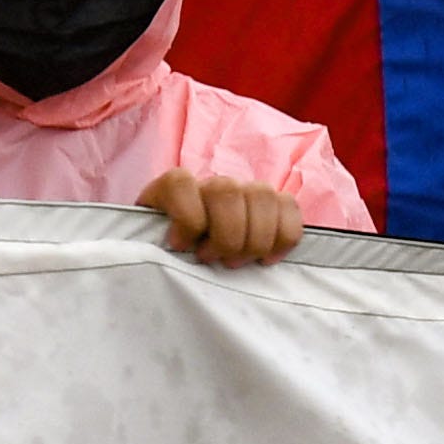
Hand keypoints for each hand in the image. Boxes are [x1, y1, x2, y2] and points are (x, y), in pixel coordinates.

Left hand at [140, 168, 306, 267]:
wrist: (194, 244)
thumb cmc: (174, 247)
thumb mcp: (155, 242)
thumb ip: (154, 240)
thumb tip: (170, 248)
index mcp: (175, 185)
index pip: (181, 183)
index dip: (185, 219)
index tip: (180, 246)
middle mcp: (213, 181)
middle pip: (226, 191)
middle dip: (226, 236)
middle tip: (215, 259)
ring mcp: (245, 189)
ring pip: (262, 196)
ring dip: (254, 240)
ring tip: (237, 262)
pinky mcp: (274, 203)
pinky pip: (290, 207)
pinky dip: (283, 238)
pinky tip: (266, 259)